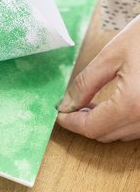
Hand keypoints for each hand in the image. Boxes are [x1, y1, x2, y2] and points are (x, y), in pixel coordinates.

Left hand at [57, 16, 139, 141]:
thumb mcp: (111, 56)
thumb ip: (85, 84)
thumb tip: (66, 104)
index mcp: (133, 105)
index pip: (92, 128)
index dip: (70, 123)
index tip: (58, 113)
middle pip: (106, 135)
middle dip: (83, 123)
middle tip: (69, 106)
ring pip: (121, 134)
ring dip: (100, 123)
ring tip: (86, 103)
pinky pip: (136, 127)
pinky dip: (118, 120)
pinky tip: (108, 105)